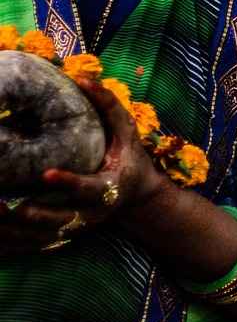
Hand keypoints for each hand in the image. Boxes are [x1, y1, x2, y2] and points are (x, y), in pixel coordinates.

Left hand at [13, 80, 168, 251]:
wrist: (139, 198)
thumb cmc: (131, 159)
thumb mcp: (128, 134)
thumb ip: (110, 108)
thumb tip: (83, 79)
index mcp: (109, 188)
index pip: (88, 188)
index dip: (68, 182)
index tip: (45, 174)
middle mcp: (92, 213)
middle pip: (58, 219)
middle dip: (28, 214)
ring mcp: (77, 227)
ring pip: (41, 235)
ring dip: (13, 228)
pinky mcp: (65, 234)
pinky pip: (34, 242)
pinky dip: (12, 239)